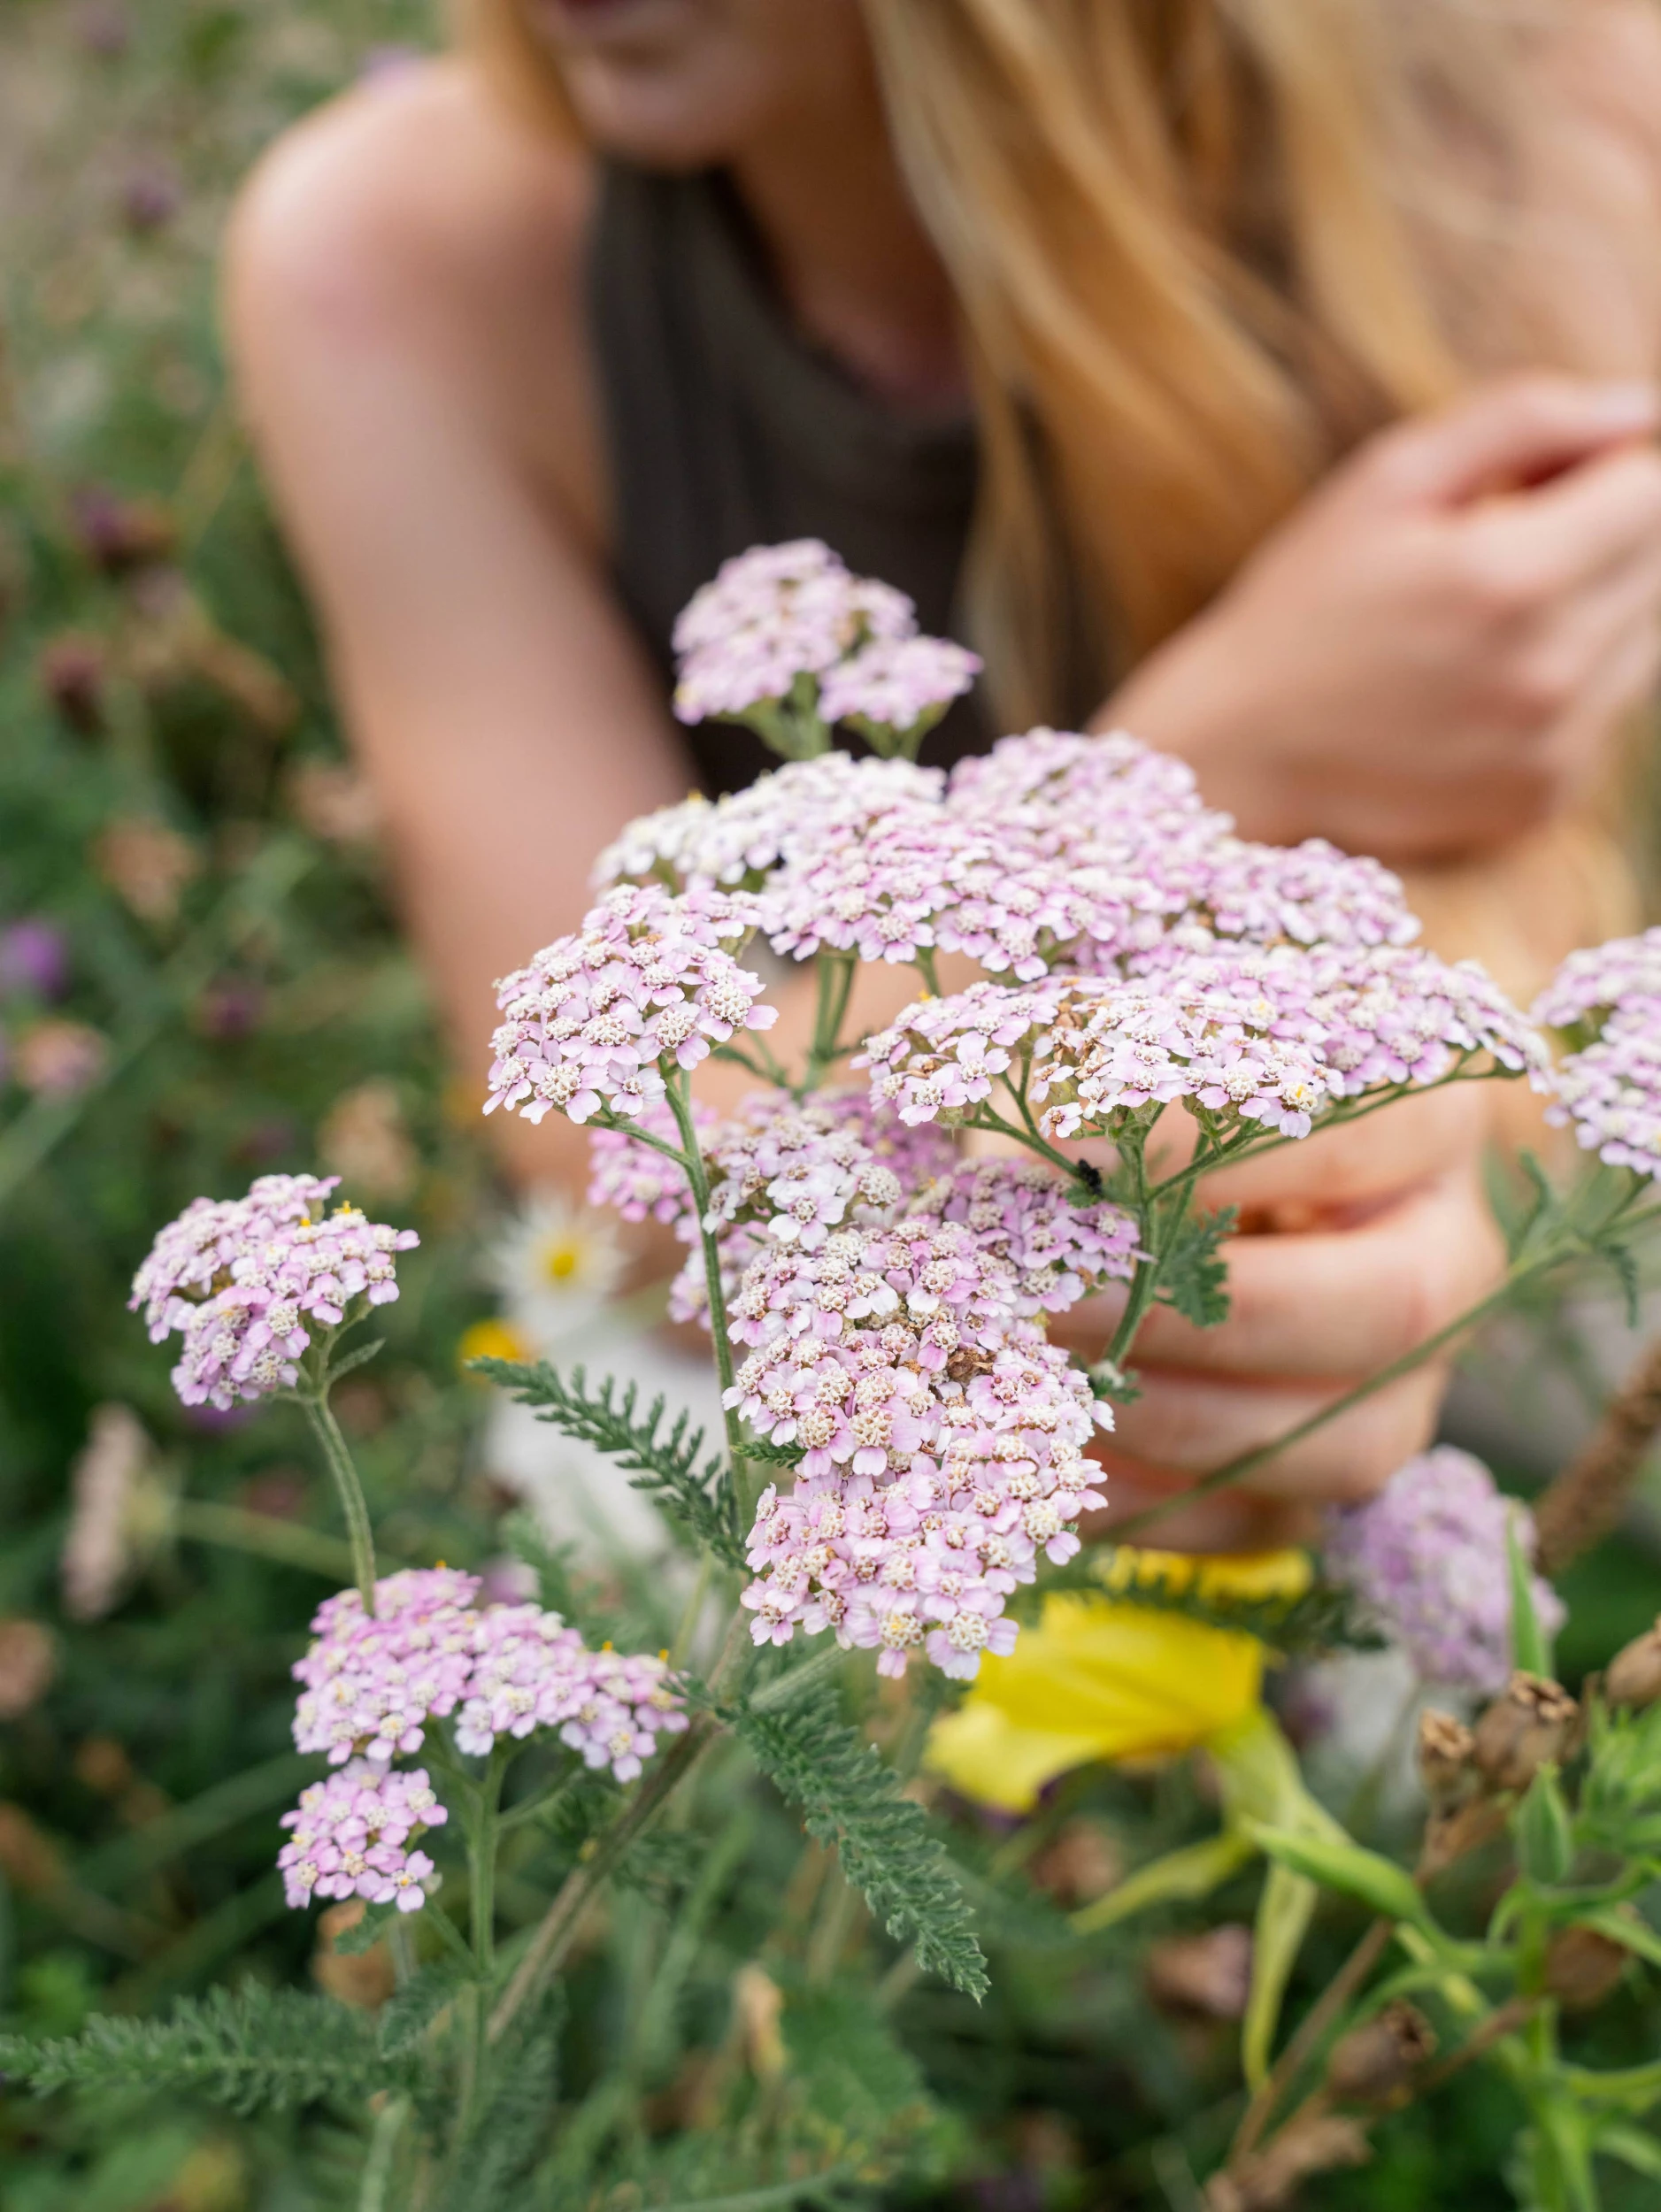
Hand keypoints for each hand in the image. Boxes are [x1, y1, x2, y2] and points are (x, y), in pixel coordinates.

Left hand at [1055, 1087, 1505, 1553]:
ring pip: (1342, 1443)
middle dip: (1203, 1312)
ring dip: (1170, 1417)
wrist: (1171, 1174)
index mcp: (1427, 1120)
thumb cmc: (1158, 1086)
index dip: (1211, 1148)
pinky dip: (1142, 1500)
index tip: (1072, 1147)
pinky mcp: (1321, 1477)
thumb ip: (1100, 1078)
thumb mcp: (1136, 1048)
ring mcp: (1405, 1386)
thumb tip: (1035, 1174)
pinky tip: (1041, 1451)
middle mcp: (1447, 1259)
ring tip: (1038, 1374)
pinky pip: (1257, 1523)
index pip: (1357, 1132)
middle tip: (1056, 1294)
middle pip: (1388, 1309)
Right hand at [1107, 374, 1660, 863]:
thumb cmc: (1307, 601)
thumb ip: (1524, 420)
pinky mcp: (1544, 799)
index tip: (1532, 487)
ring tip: (1490, 620)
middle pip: (1660, 566)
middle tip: (1501, 550)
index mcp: (1512, 579)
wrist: (1241, 748)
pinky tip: (1480, 687)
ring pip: (1647, 642)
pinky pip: (1607, 715)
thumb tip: (1644, 410)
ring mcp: (1552, 749)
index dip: (1604, 469)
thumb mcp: (1387, 480)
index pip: (1652, 490)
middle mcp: (1549, 673)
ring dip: (1593, 612)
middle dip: (1603, 538)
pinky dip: (1568, 687)